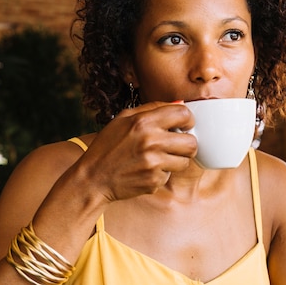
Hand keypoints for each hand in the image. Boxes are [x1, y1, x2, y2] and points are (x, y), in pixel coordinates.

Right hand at [77, 102, 196, 201]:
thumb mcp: (123, 119)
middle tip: (177, 145)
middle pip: (191, 142)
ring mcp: (154, 163)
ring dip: (176, 160)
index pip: (183, 113)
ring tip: (159, 158)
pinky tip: (146, 170)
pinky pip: (170, 175)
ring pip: (185, 161)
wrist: (93, 177)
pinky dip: (161, 174)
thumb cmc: (107, 146)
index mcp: (143, 122)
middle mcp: (151, 141)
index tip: (184, 125)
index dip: (188, 119)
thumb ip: (151, 109)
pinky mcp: (154, 181)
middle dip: (187, 143)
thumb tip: (179, 103)